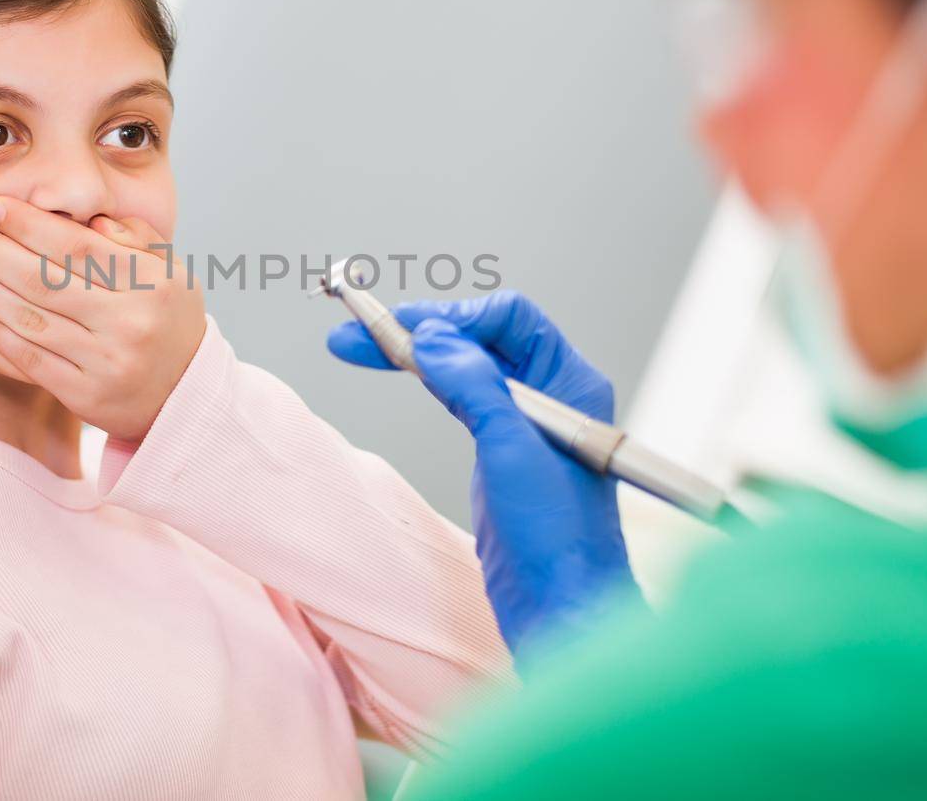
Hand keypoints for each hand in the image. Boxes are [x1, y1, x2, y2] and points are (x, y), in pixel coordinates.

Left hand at [0, 195, 206, 439]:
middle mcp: (130, 323)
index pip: (80, 248)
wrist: (187, 394)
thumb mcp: (170, 271)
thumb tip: (86, 216)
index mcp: (153, 284)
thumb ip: (134, 238)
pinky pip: (31, 359)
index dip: (32, 225)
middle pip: (48, 282)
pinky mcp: (86, 396)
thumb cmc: (169, 319)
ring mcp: (107, 363)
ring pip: (33, 320)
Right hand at [328, 291, 637, 651]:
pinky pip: (457, 396)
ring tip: (356, 346)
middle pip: (479, 338)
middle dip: (420, 330)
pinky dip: (423, 382)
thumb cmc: (557, 539)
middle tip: (360, 331)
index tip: (406, 326)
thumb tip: (434, 336)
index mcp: (570, 383)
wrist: (559, 608)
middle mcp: (549, 395)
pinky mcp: (497, 450)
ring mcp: (521, 423)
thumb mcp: (511, 449)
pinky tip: (397, 373)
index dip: (455, 317)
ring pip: (462, 366)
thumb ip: (474, 384)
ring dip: (412, 353)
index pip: (510, 319)